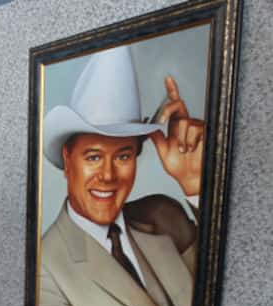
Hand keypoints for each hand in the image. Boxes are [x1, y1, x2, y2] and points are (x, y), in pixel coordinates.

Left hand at [148, 75, 204, 196]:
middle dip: (167, 110)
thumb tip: (146, 125)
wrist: (190, 179)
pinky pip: (194, 130)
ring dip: (180, 139)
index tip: (167, 79)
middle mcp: (187, 123)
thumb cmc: (179, 166)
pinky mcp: (206, 132)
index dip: (172, 91)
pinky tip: (190, 150)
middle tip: (161, 120)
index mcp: (175, 126)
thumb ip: (156, 137)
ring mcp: (197, 127)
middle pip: (178, 106)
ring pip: (184, 122)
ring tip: (183, 151)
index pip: (173, 105)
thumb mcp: (163, 150)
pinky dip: (189, 141)